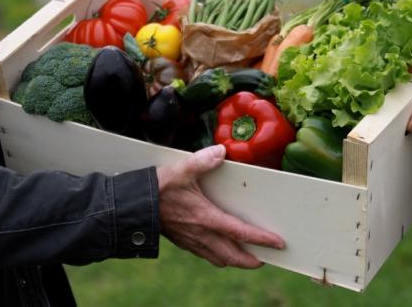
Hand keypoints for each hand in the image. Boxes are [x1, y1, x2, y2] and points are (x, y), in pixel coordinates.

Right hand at [157, 145, 284, 267]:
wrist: (133, 205)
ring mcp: (192, 241)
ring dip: (235, 260)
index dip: (261, 239)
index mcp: (206, 218)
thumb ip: (203, 160)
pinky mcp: (183, 242)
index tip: (278, 244)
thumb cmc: (159, 188)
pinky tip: (220, 248)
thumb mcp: (182, 169)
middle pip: (233, 256)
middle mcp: (202, 234)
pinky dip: (219, 256)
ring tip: (247, 257)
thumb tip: (221, 151)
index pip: (240, 232)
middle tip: (266, 259)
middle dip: (251, 261)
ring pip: (219, 259)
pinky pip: (206, 255)